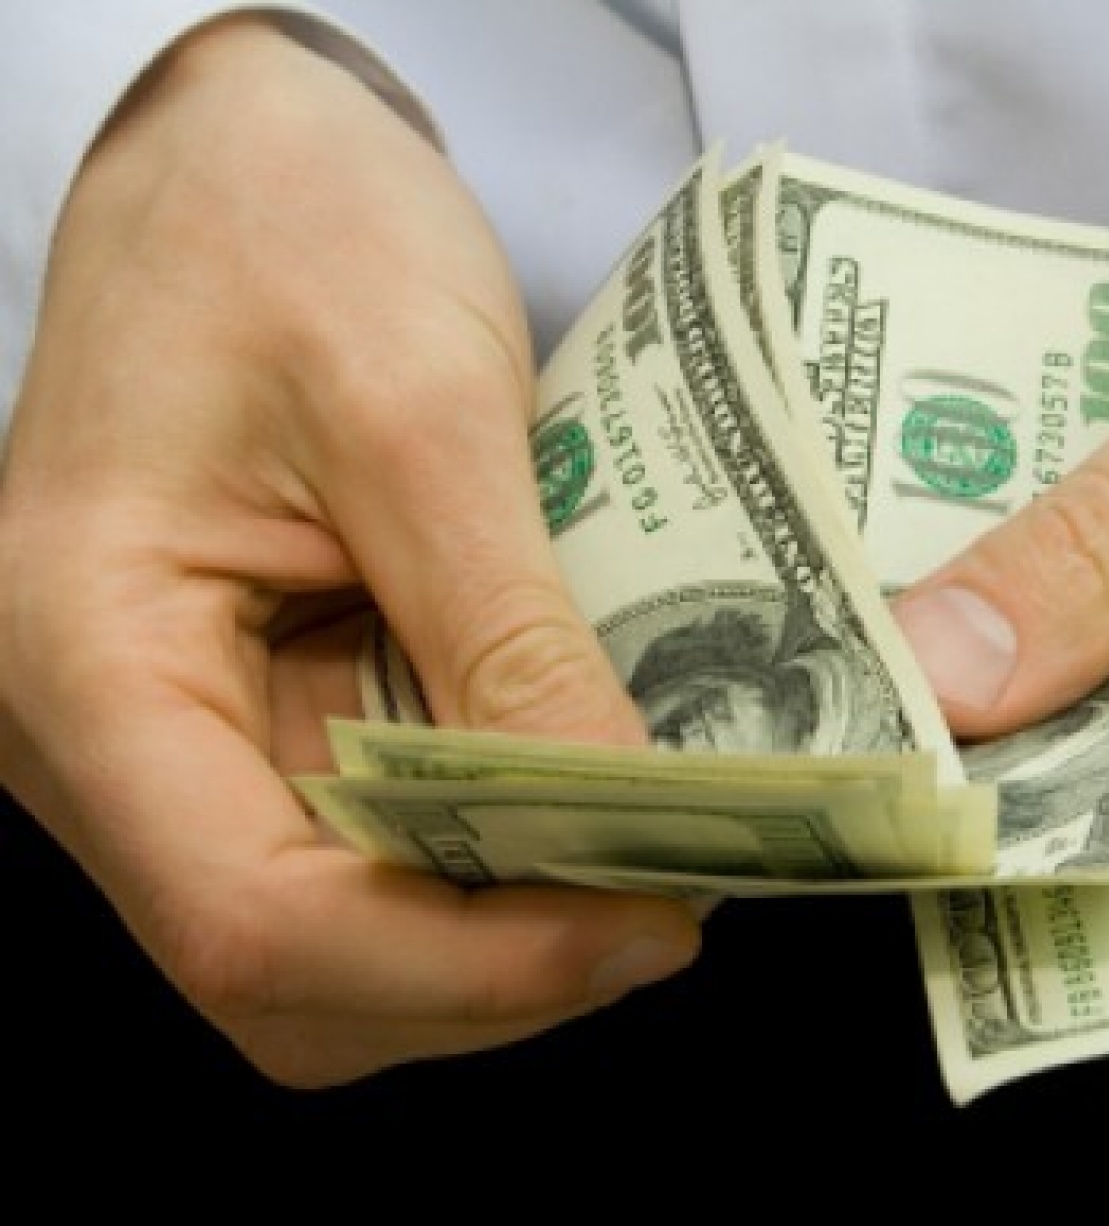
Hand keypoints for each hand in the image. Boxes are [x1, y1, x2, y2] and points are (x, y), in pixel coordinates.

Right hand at [0, 16, 699, 1087]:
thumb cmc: (285, 231)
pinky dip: (485, 864)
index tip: (645, 923)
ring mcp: (177, 740)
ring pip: (337, 940)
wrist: (244, 162)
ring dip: (500, 932)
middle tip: (673, 898)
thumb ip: (504, 631)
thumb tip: (626, 810)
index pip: (250, 917)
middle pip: (295, 968)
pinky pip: (368, 853)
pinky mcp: (254, 719)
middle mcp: (104, 736)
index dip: (464, 965)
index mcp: (84, 656)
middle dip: (496, 966)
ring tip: (649, 859)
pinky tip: (589, 809)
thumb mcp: (415, 411)